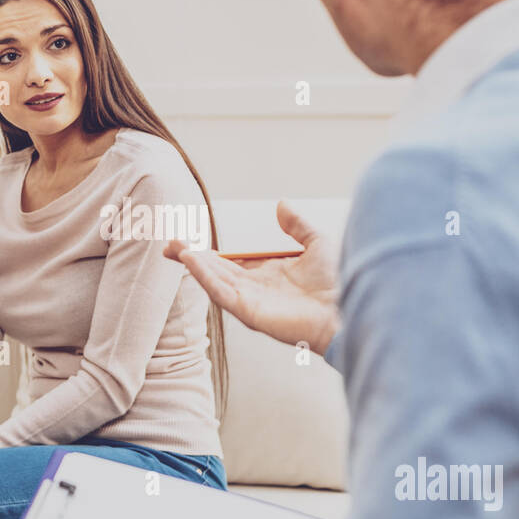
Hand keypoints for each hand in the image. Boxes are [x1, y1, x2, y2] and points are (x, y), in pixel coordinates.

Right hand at [164, 200, 339, 354]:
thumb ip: (297, 226)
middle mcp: (256, 289)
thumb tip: (281, 205)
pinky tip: (192, 261)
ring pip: (215, 282)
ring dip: (195, 265)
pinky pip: (222, 294)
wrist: (349, 309)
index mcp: (268, 275)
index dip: (210, 252)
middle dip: (192, 258)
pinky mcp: (251, 313)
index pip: (231, 263)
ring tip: (175, 248)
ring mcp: (252, 302)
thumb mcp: (317, 243)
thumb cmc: (340, 283)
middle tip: (169, 243)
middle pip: (216, 272)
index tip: (190, 240)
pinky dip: (205, 278)